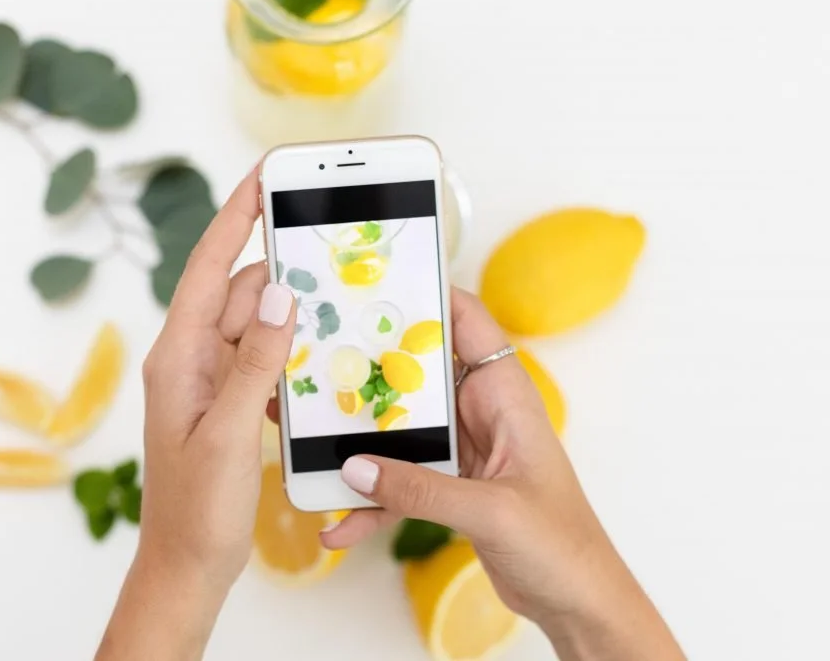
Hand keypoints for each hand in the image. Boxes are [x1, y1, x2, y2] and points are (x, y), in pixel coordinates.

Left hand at [97, 167, 296, 660]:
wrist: (188, 563)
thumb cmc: (197, 507)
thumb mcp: (231, 432)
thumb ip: (255, 363)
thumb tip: (278, 294)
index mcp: (179, 356)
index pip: (206, 268)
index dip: (236, 218)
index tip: (264, 176)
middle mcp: (192, 358)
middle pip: (239, 292)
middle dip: (282, 270)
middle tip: (330, 249)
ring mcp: (211, 380)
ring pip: (256, 325)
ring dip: (291, 316)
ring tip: (337, 304)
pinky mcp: (230, 401)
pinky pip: (263, 357)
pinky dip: (290, 352)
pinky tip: (319, 360)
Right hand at [321, 288, 684, 660]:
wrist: (576, 600)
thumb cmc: (562, 545)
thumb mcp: (492, 512)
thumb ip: (421, 490)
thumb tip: (354, 468)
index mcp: (505, 396)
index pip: (469, 321)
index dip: (428, 295)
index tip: (375, 286)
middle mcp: (480, 413)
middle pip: (417, 372)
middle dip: (370, 368)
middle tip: (318, 361)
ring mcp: (461, 449)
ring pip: (399, 428)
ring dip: (359, 441)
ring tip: (311, 445)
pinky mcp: (448, 486)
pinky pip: (398, 481)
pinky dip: (370, 500)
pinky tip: (339, 522)